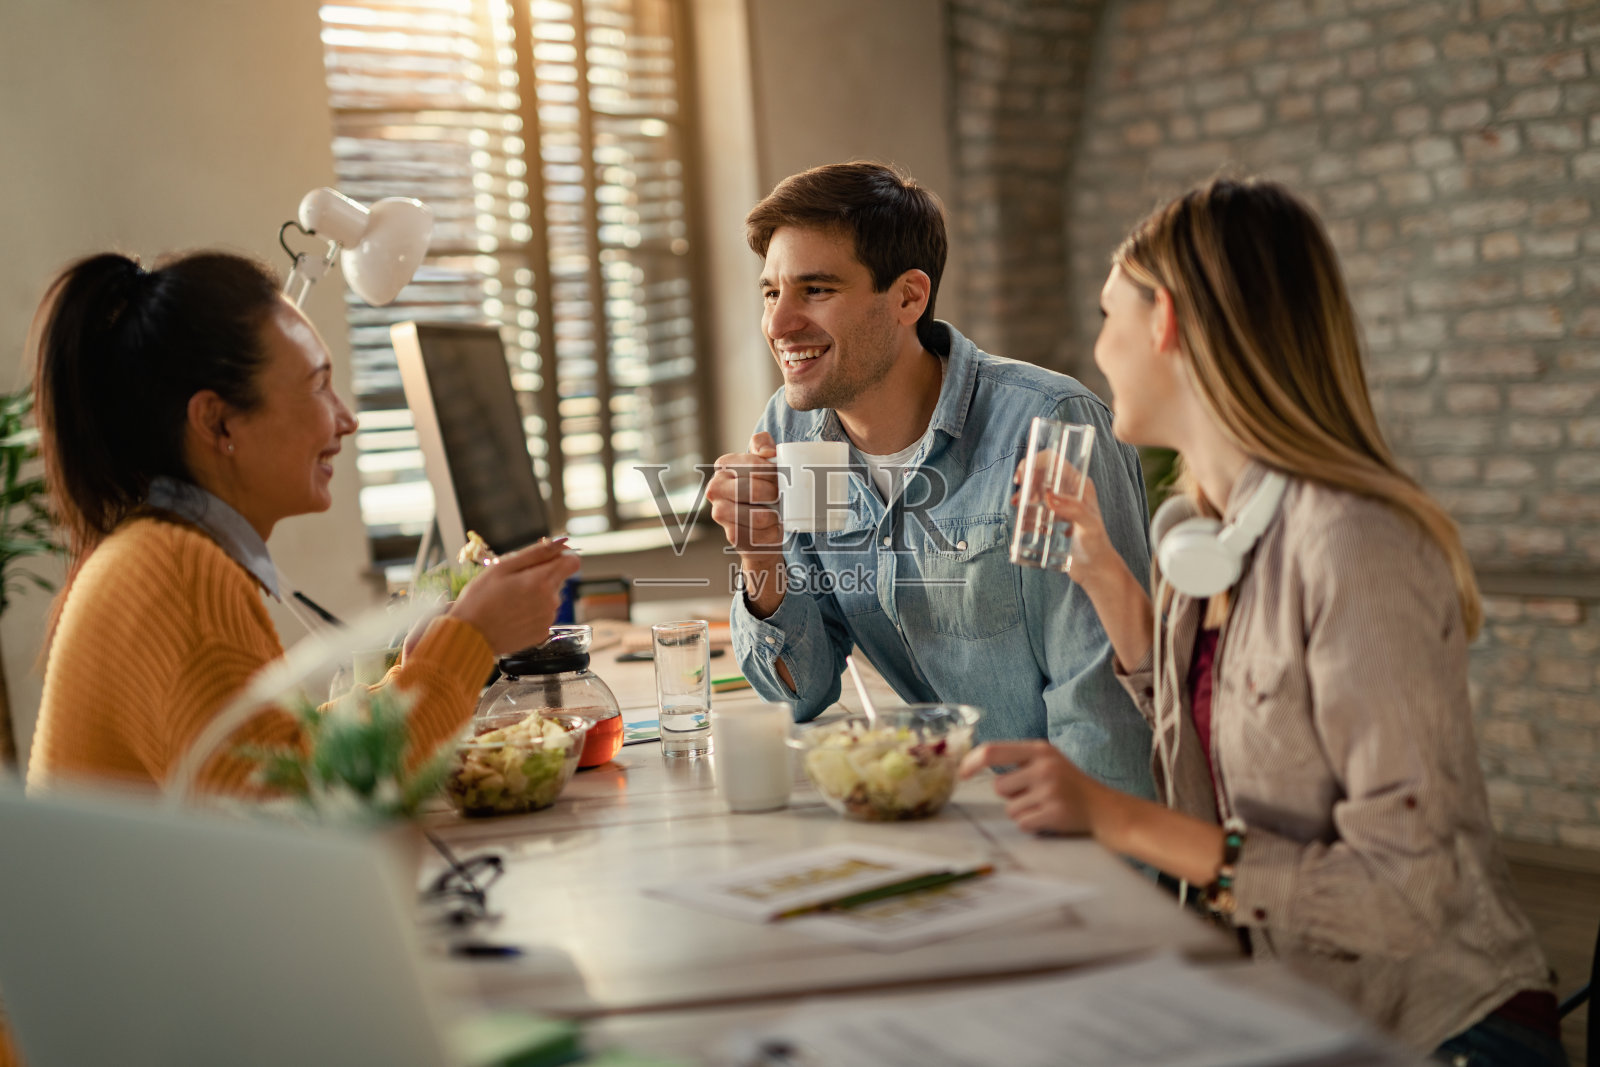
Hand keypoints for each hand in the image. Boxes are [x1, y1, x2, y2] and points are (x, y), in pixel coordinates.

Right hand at [449, 538, 581, 654]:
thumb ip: (536, 553)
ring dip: (536, 594)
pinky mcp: (542, 633)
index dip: (560, 556)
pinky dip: (532, 612)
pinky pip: (543, 614)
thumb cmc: (480, 599)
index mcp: (542, 581)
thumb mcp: (503, 567)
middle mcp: (551, 601)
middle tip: (513, 582)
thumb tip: (562, 542)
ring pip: (550, 597)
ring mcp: (548, 619)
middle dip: (541, 575)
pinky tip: (512, 614)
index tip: (543, 558)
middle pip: (558, 578)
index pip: (572, 561)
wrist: (470, 636)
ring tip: (509, 600)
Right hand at [706, 432, 782, 561]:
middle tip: (784, 496)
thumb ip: (763, 445)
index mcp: (724, 465)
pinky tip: (776, 527)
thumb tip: (766, 452)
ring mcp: (720, 512)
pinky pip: (757, 535)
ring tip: (781, 513)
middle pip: (754, 490)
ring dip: (775, 516)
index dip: (774, 472)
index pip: (754, 465)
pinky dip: (772, 533)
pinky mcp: (731, 534)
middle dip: (775, 494)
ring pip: (756, 516)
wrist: (762, 520)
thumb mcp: (765, 461)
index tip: (785, 476)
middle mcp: (716, 488)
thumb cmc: (765, 487)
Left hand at [958, 741, 1104, 836]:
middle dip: (1010, 795)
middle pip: (999, 786)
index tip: (963, 774)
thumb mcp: (1047, 760)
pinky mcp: (1054, 813)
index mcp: (1039, 750)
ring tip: (1044, 805)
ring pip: (1010, 808)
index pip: (993, 751)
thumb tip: (973, 763)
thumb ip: (1017, 760)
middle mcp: (1044, 767)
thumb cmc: (1068, 784)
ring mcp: (1050, 790)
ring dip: (1022, 811)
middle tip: (1034, 794)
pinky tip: (1049, 817)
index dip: (972, 762)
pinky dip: (1032, 824)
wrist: (1104, 808)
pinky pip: (1023, 823)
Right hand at [1012, 461, 1114, 590]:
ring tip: (1017, 507)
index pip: (1056, 461)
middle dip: (1026, 480)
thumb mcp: (1089, 526)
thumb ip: (1073, 510)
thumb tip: (1048, 496)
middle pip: (1042, 474)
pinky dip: (1026, 513)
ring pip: (1037, 492)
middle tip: (1018, 497)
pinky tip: (1024, 523)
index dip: (1037, 462)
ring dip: (1024, 496)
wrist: (1095, 571)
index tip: (1024, 477)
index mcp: (1079, 485)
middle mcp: (1069, 492)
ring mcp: (1060, 506)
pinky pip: (1035, 510)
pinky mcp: (1053, 520)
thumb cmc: (1097, 547)